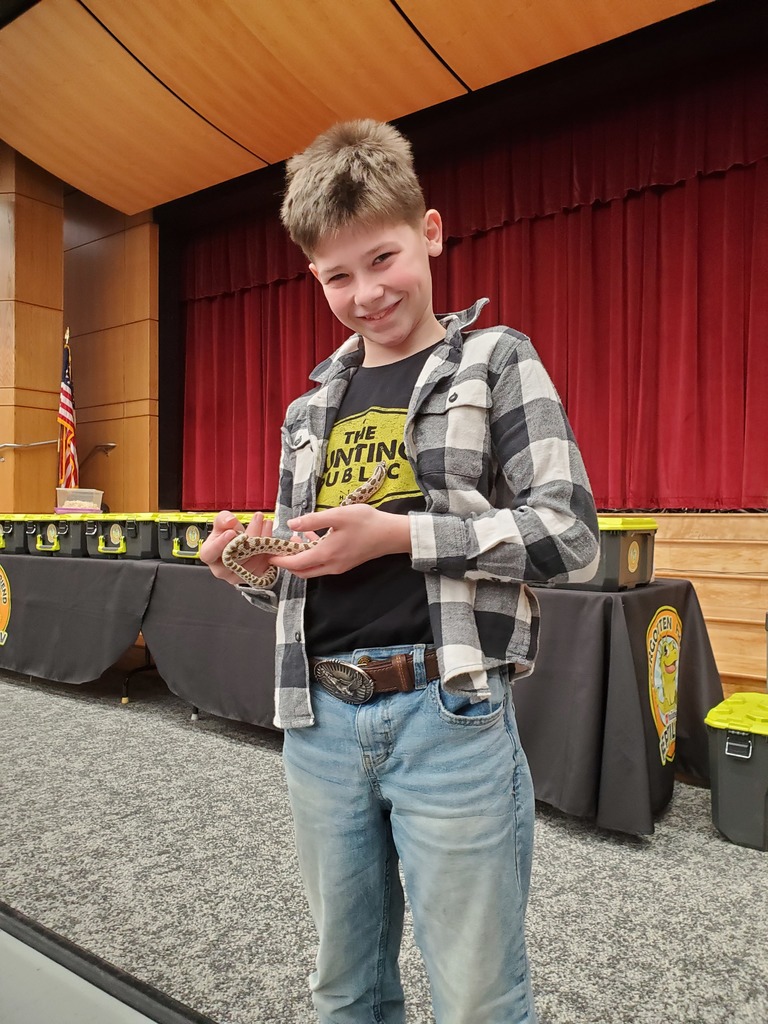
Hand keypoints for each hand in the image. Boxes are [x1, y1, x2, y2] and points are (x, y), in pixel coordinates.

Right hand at [199, 510, 274, 586]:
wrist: (238, 546)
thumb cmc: (227, 537)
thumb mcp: (221, 524)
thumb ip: (223, 519)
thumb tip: (230, 520)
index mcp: (209, 556)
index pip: (210, 553)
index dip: (220, 543)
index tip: (231, 532)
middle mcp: (221, 570)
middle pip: (236, 555)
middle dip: (250, 534)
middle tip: (258, 519)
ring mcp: (236, 576)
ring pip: (251, 561)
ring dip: (262, 541)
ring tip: (267, 524)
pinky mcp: (251, 577)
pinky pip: (261, 567)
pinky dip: (267, 552)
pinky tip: (270, 539)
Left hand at [269, 504, 411, 578]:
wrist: (392, 534)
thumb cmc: (366, 522)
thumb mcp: (337, 515)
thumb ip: (312, 520)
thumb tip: (291, 525)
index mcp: (326, 555)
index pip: (296, 564)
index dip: (280, 560)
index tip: (267, 554)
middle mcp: (331, 566)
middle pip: (302, 571)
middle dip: (288, 562)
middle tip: (279, 547)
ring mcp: (339, 567)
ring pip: (312, 568)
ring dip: (301, 558)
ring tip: (295, 538)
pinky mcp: (345, 563)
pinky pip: (323, 564)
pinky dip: (313, 555)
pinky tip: (313, 538)